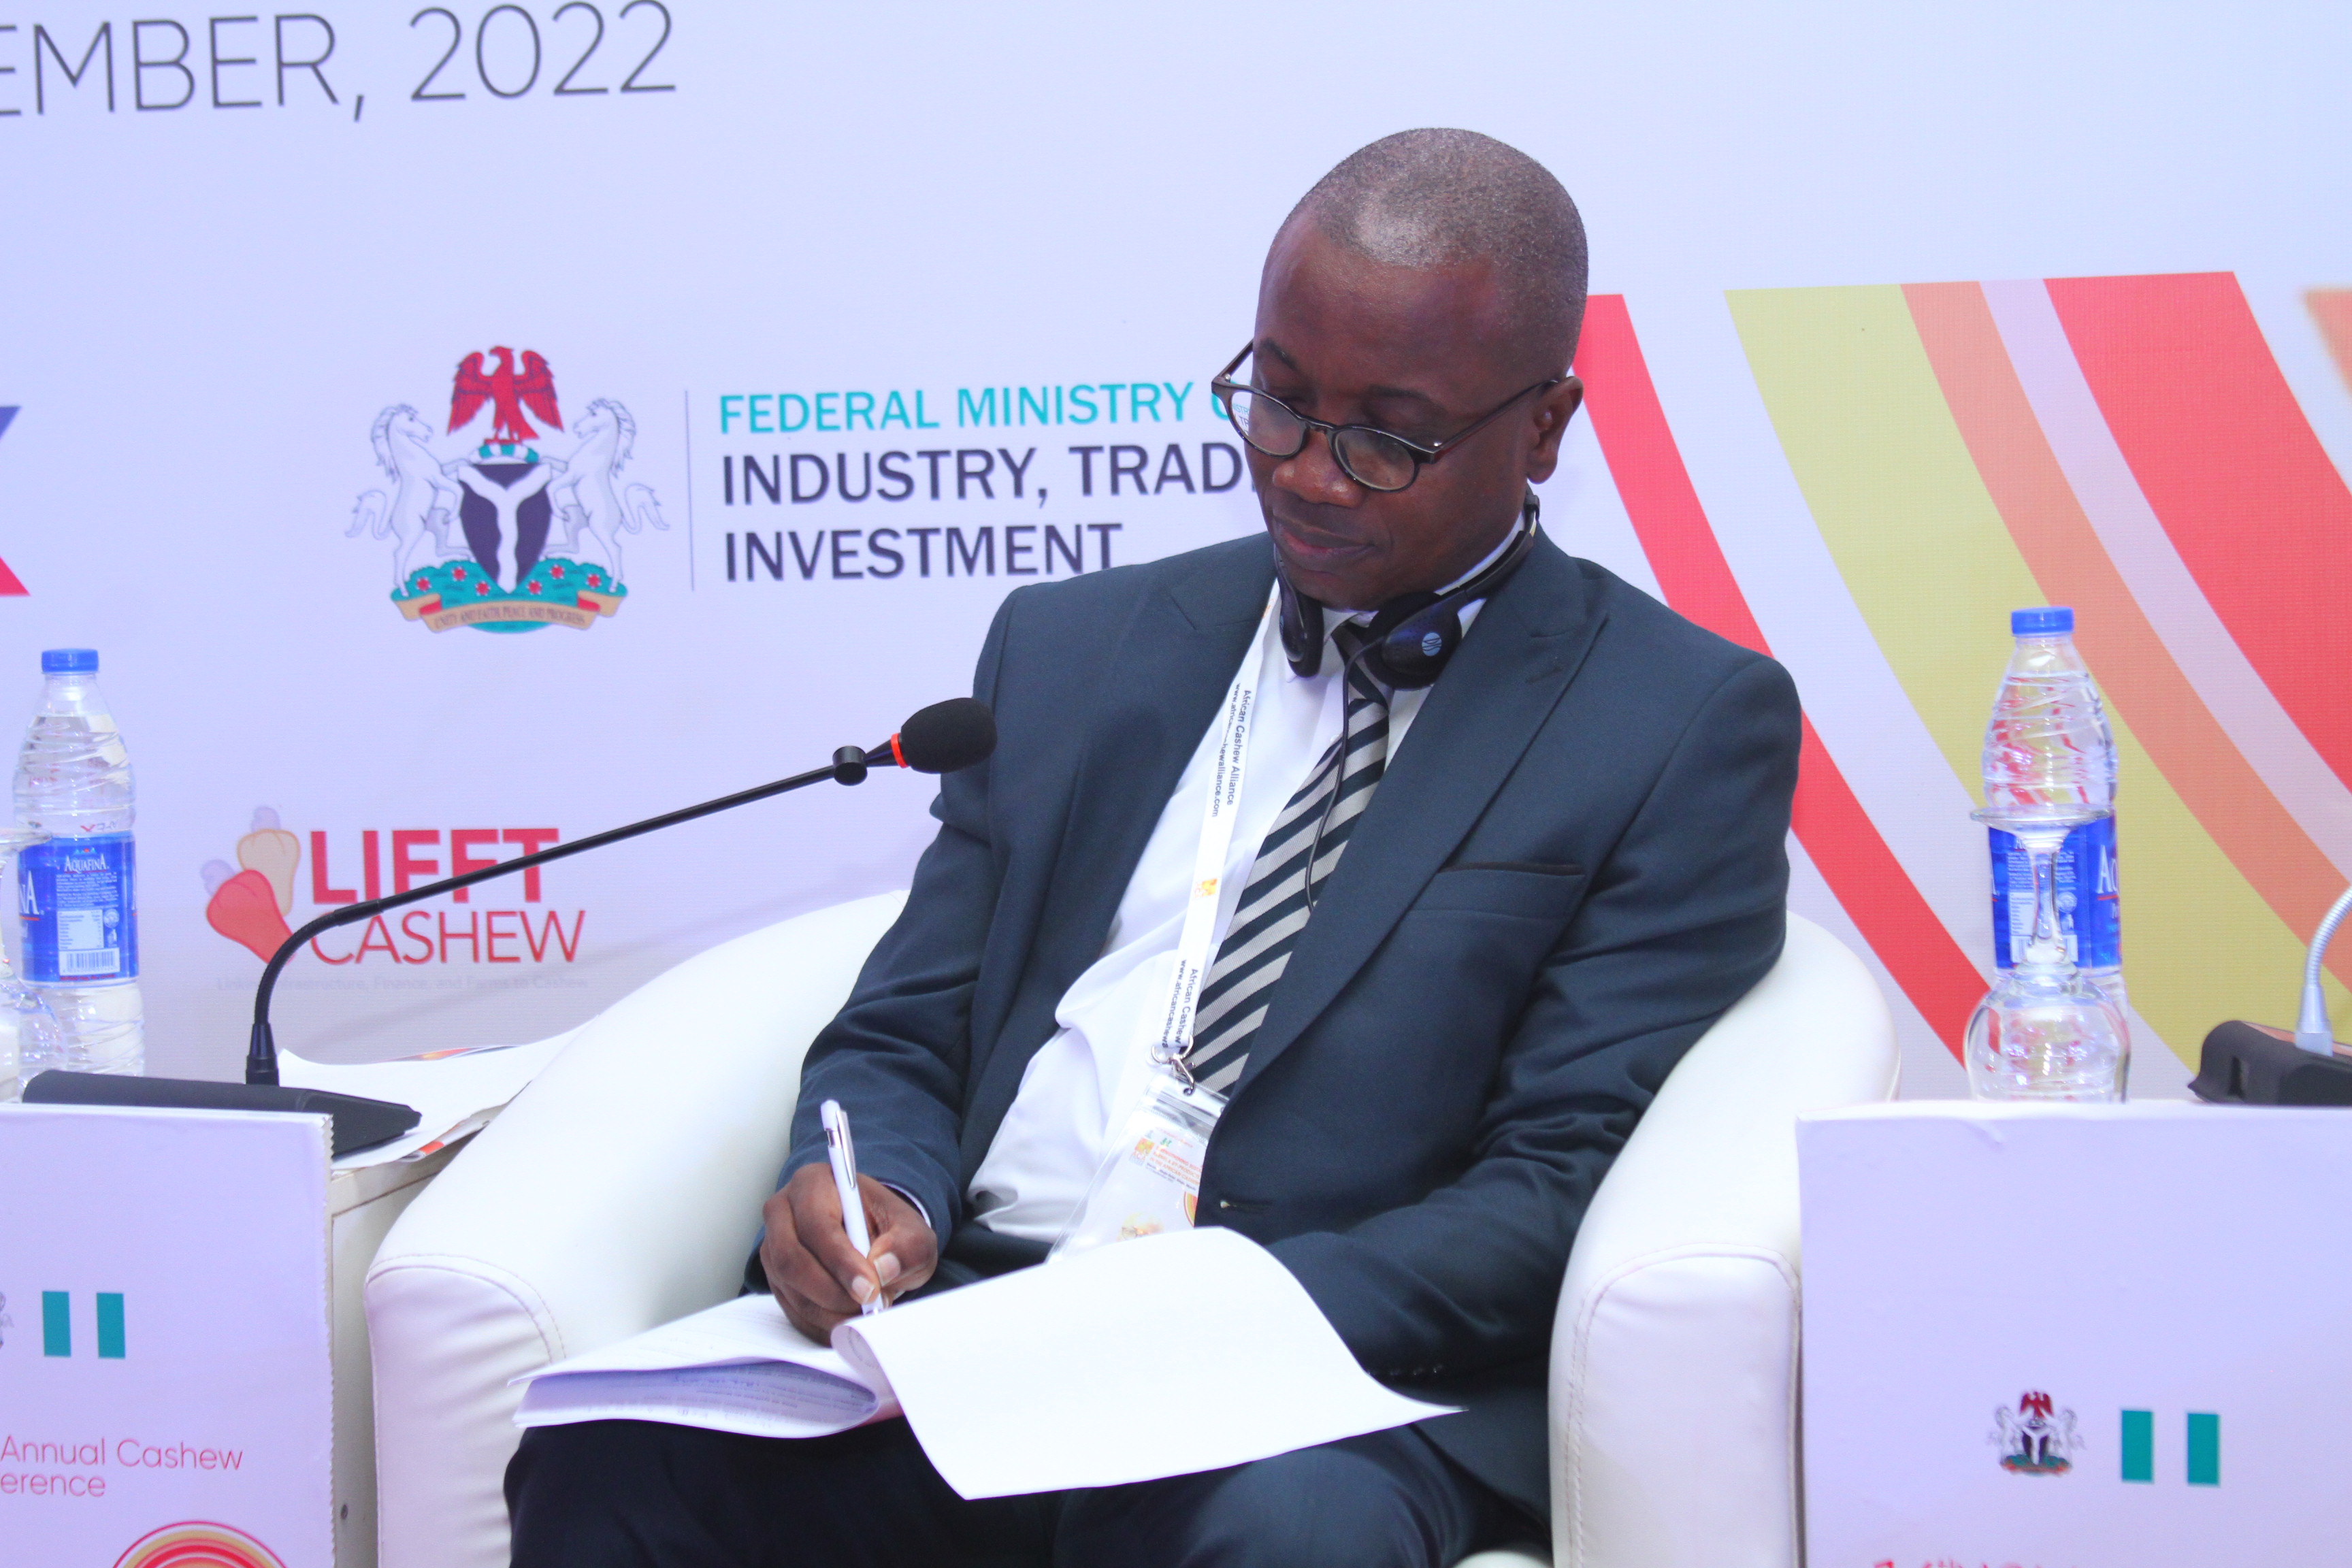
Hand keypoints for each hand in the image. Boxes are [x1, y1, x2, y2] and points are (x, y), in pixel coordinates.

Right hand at [760, 1164, 937, 1339]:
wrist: (877, 1241)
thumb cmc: (890, 1230)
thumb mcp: (913, 1234)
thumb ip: (907, 1248)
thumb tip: (883, 1268)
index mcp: (814, 1183)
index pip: (817, 1224)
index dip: (841, 1261)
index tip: (868, 1289)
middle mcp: (783, 1210)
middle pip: (791, 1258)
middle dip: (831, 1292)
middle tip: (866, 1308)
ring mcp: (772, 1245)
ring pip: (789, 1287)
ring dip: (827, 1310)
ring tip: (863, 1313)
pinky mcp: (774, 1275)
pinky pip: (788, 1306)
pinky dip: (818, 1322)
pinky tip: (846, 1322)